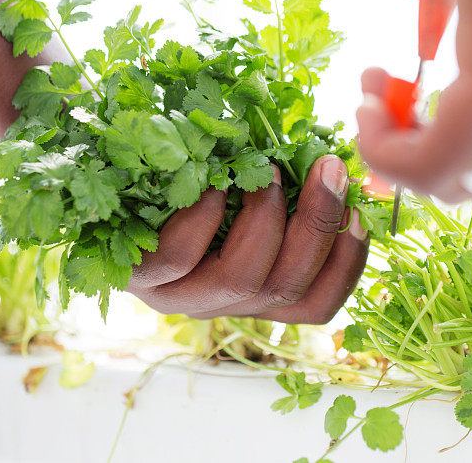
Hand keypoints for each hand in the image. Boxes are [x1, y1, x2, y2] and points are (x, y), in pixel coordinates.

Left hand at [127, 155, 368, 323]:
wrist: (110, 192)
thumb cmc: (192, 188)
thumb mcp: (248, 195)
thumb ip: (290, 192)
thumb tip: (340, 167)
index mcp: (257, 294)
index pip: (317, 303)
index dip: (348, 262)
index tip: (360, 209)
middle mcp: (225, 304)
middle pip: (287, 288)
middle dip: (319, 225)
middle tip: (330, 169)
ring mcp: (182, 297)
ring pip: (243, 278)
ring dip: (268, 219)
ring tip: (269, 172)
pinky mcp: (139, 278)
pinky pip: (179, 257)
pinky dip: (204, 218)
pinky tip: (214, 186)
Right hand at [357, 0, 471, 202]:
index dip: (433, 138)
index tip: (393, 96)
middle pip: (471, 180)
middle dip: (408, 153)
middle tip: (375, 105)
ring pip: (448, 184)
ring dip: (390, 154)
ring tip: (370, 103)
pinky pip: (430, 166)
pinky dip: (386, 150)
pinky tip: (371, 105)